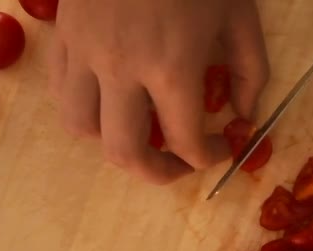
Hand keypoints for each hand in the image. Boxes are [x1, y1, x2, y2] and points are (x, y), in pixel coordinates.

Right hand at [49, 0, 268, 183]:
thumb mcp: (240, 16)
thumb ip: (250, 72)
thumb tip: (245, 114)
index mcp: (172, 66)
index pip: (187, 142)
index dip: (210, 157)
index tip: (223, 146)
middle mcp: (121, 70)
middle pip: (125, 153)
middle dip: (159, 173)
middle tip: (178, 166)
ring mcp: (85, 53)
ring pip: (83, 129)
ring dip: (114, 144)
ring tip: (141, 134)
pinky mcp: (64, 37)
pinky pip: (62, 94)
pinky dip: (86, 111)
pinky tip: (109, 102)